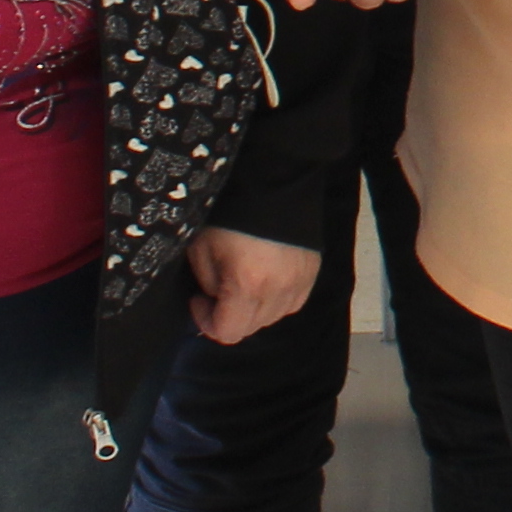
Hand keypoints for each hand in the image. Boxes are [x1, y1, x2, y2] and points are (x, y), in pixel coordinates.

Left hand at [185, 225, 322, 346]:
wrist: (275, 179)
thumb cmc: (230, 213)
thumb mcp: (201, 248)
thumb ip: (207, 283)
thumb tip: (214, 299)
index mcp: (248, 286)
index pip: (227, 332)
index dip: (206, 321)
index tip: (198, 299)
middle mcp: (279, 291)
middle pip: (251, 328)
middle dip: (230, 315)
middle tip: (218, 289)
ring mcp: (300, 282)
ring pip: (273, 317)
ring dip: (254, 309)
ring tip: (244, 283)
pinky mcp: (313, 271)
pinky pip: (292, 302)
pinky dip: (276, 299)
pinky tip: (266, 279)